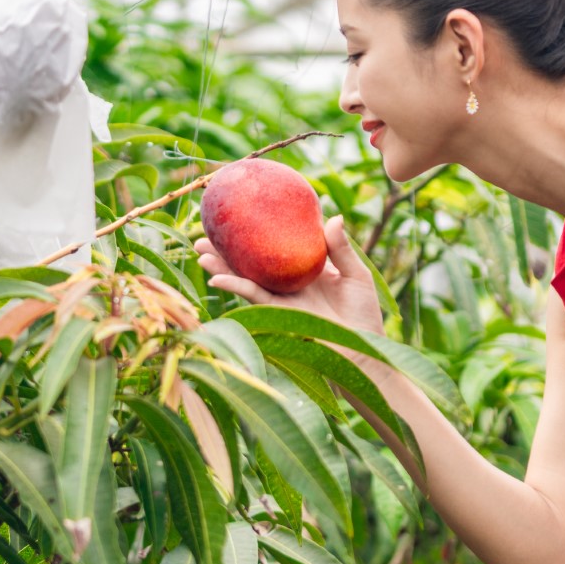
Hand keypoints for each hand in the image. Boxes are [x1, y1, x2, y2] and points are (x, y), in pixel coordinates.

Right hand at [194, 215, 384, 336]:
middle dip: (228, 249)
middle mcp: (289, 281)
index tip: (242, 213)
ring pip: (246, 277)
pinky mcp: (279, 312)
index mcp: (306, 267)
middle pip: (254, 261)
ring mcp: (282, 297)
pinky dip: (236, 287)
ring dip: (222, 266)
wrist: (362, 350)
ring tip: (200, 252)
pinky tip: (218, 280)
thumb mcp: (357, 275)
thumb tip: (333, 217)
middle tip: (205, 234)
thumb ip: (342, 249)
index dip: (261, 230)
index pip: (279, 244)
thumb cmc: (365, 314)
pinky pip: (254, 296)